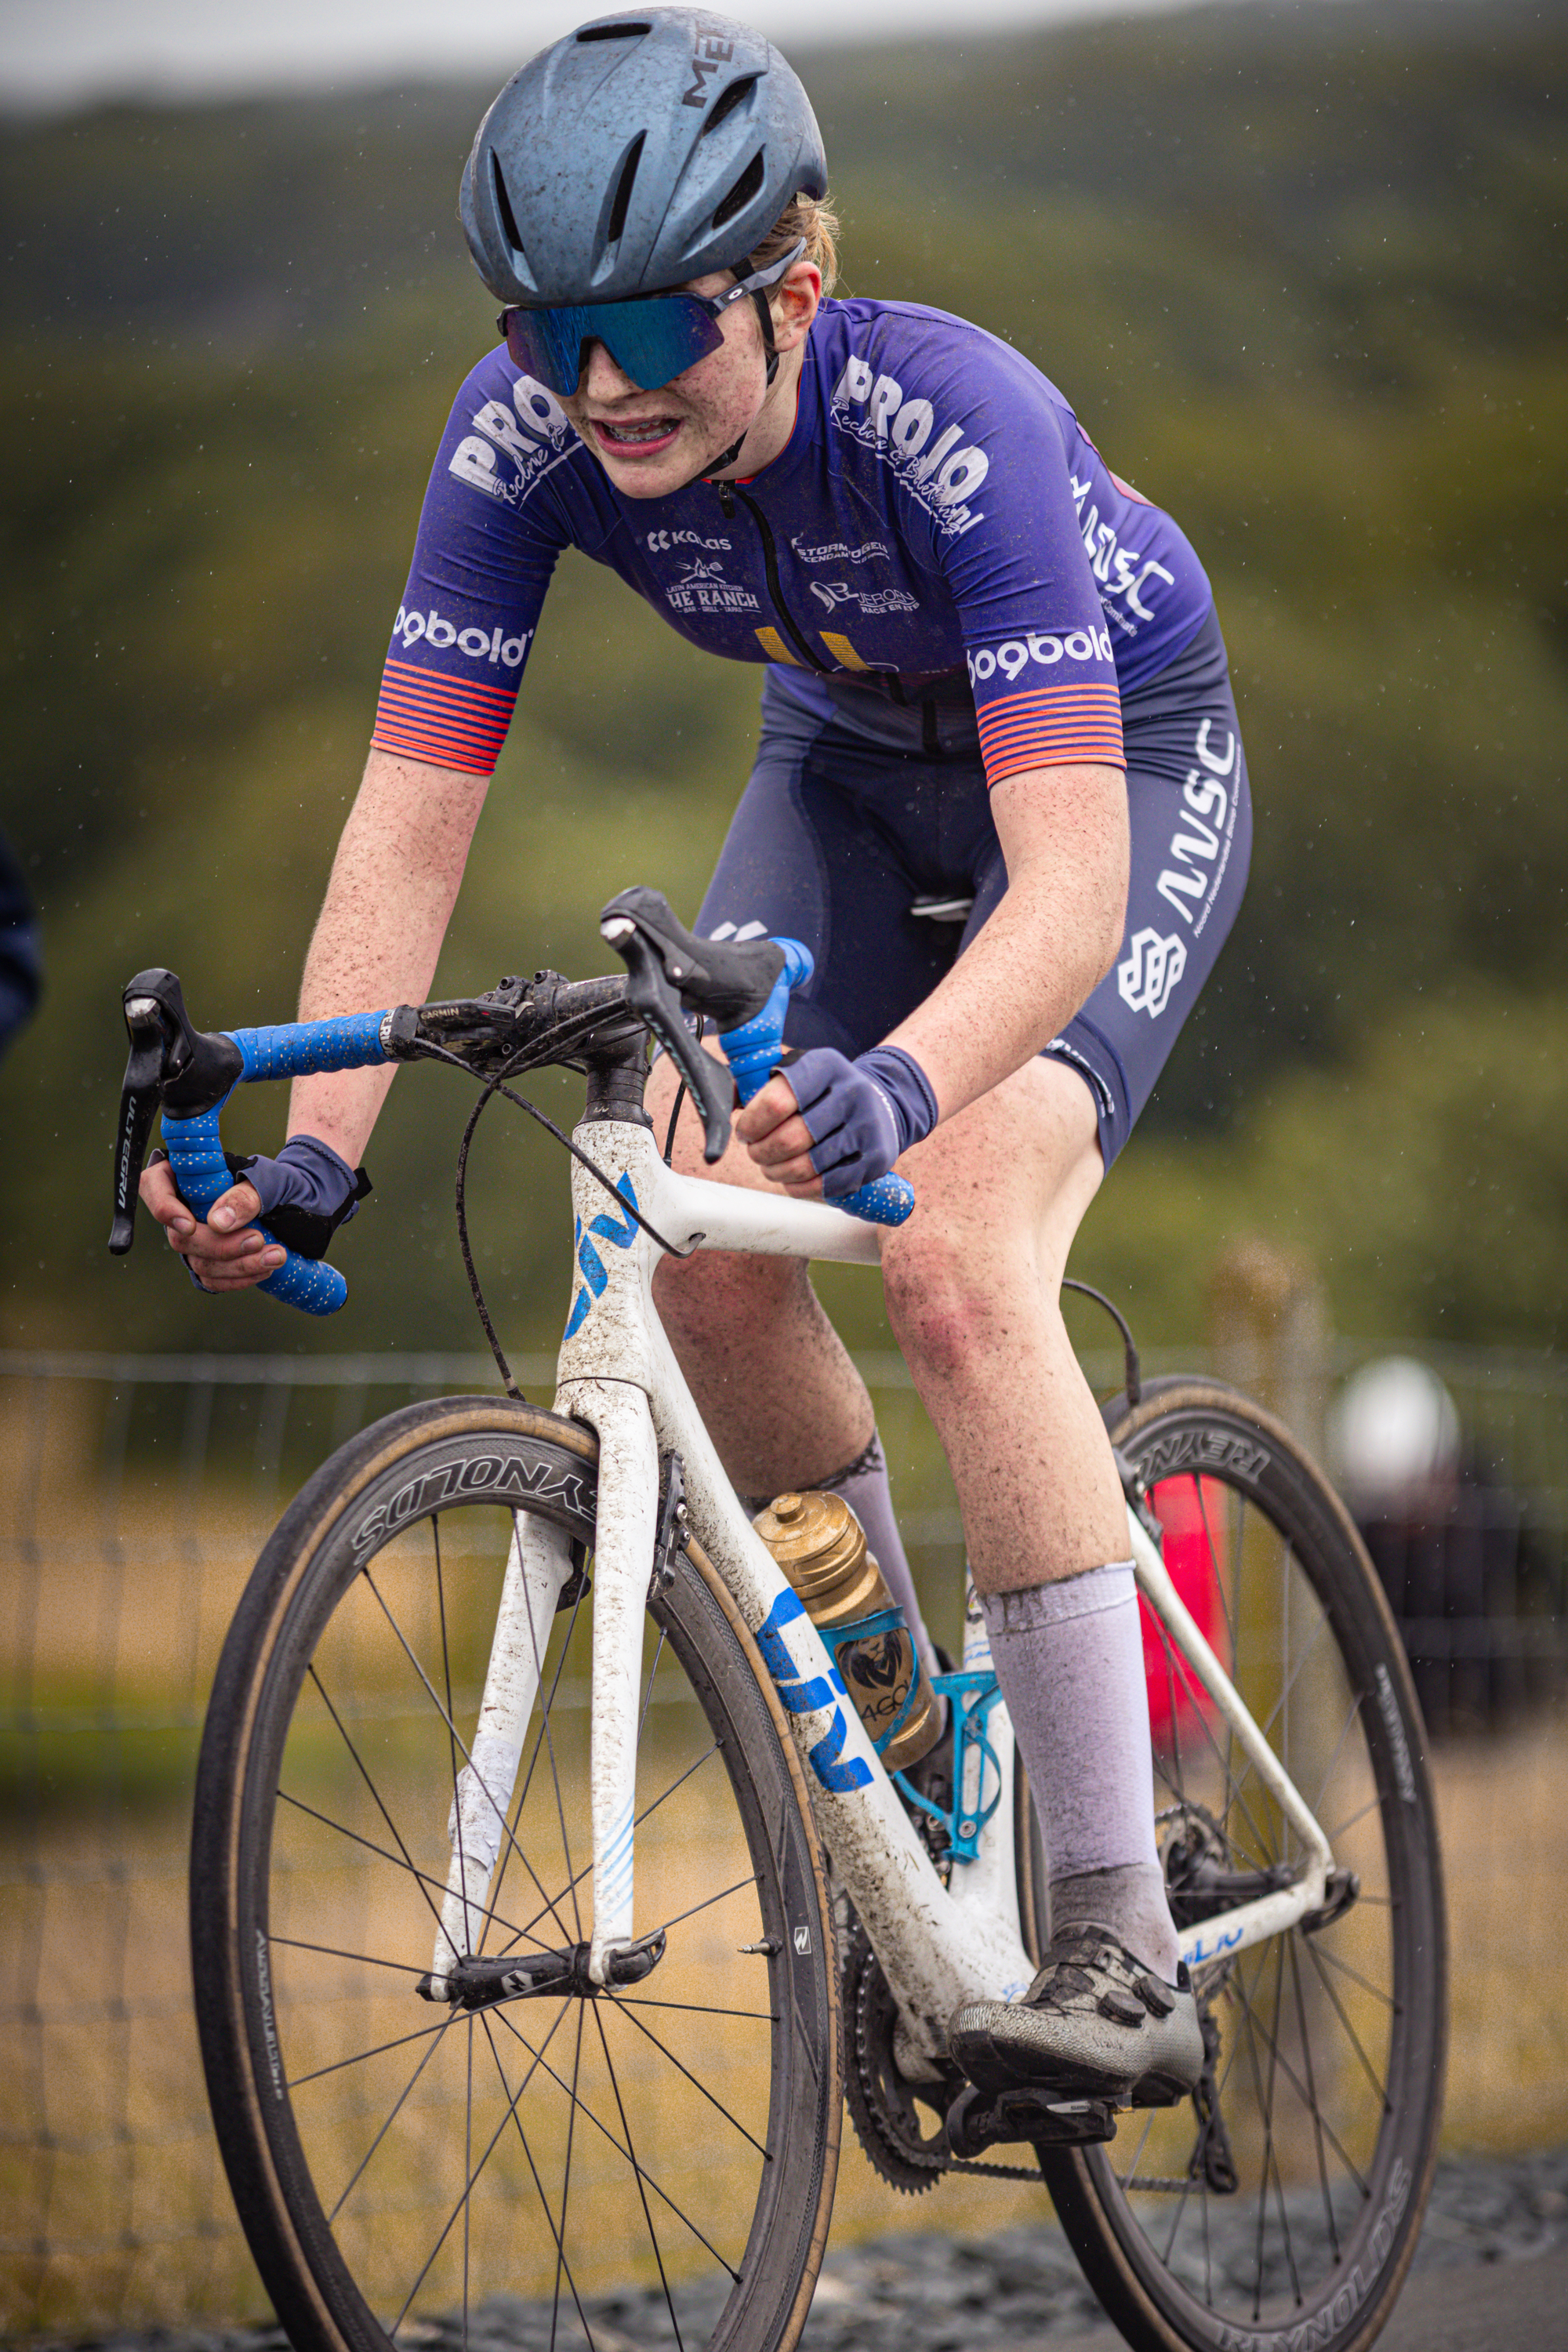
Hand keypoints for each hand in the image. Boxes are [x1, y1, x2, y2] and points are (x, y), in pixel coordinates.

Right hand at [138, 1134, 365, 1293]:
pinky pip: (212, 1280)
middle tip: (258, 1239)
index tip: (190, 1225)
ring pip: (198, 1263)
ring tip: (275, 1257)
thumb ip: (245, 1195)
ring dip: (237, 1266)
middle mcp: (182, 1208)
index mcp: (184, 1175)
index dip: (165, 1208)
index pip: (154, 1186)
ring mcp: (194, 1239)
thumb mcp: (270, 1179)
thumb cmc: (279, 1182)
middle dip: (220, 1245)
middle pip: (179, 1236)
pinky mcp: (209, 1262)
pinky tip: (264, 1271)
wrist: (300, 1203)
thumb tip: (218, 1222)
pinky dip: (238, 1279)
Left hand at [735, 1045, 936, 1200]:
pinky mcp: (877, 1157)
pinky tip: (793, 1180)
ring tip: (771, 1167)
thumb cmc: (823, 1094)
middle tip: (755, 1153)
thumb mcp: (796, 1074)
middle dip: (761, 1152)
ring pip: (806, 1166)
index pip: (775, 1102)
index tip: (745, 1132)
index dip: (751, 1124)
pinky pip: (827, 1185)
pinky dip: (801, 1187)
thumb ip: (758, 1086)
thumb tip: (723, 1106)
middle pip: (789, 1139)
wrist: (881, 1104)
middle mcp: (851, 1092)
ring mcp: (868, 1126)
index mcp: (825, 1065)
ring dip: (778, 1172)